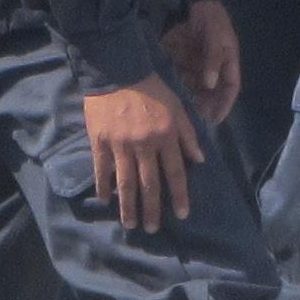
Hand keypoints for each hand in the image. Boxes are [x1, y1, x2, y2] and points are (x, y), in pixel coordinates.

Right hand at [83, 75, 204, 230]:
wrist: (116, 70)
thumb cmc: (151, 89)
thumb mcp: (178, 107)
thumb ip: (188, 135)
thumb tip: (199, 161)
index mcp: (166, 136)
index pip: (175, 172)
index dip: (179, 195)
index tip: (182, 214)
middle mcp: (144, 144)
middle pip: (149, 184)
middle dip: (152, 209)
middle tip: (153, 229)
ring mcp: (120, 144)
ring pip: (126, 182)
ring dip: (129, 206)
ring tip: (131, 224)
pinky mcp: (100, 141)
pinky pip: (102, 170)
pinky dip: (104, 187)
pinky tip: (106, 201)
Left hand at [165, 0, 242, 125]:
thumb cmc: (210, 16)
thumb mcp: (216, 35)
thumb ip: (213, 59)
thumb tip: (210, 84)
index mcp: (228, 61)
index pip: (230, 88)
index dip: (224, 105)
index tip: (215, 119)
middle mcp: (213, 67)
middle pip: (212, 93)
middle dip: (204, 107)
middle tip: (194, 120)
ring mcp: (197, 65)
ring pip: (195, 89)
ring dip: (189, 100)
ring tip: (180, 112)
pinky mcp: (182, 61)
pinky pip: (180, 79)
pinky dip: (176, 88)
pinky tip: (168, 97)